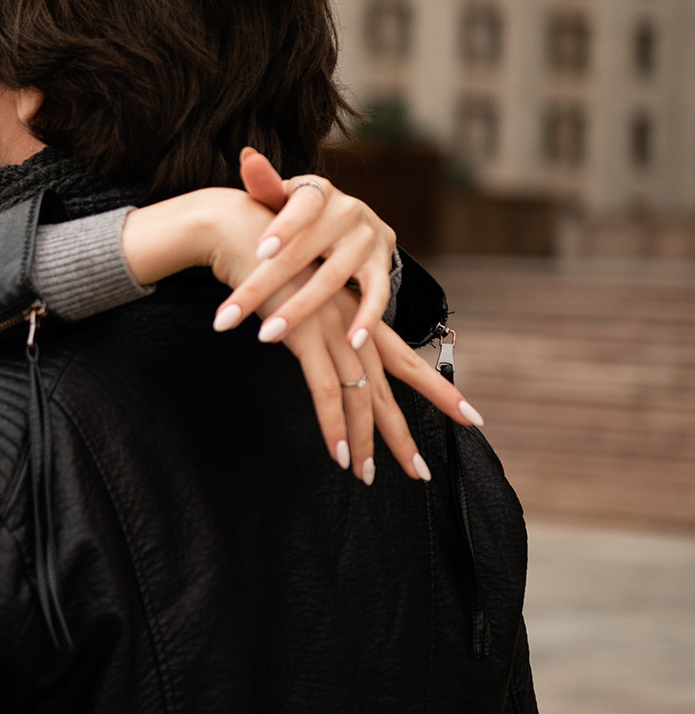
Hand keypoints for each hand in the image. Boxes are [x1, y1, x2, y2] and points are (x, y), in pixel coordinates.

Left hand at [216, 148, 395, 351]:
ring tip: (267, 335)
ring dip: (300, 310)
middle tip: (228, 316)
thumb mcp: (285, 196)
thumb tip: (247, 156)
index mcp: (318, 192)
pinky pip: (377, 295)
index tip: (259, 252)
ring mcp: (368, 240)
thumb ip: (266, 185)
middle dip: (262, 287)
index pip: (301, 208)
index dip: (283, 228)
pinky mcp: (383, 266)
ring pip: (332, 279)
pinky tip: (349, 343)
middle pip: (302, 254)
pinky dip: (367, 319)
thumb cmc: (303, 213)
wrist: (350, 223)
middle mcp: (347, 212)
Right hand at [272, 280, 481, 481]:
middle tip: (422, 472)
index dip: (438, 390)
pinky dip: (333, 426)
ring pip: (360, 398)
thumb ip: (322, 324)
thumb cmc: (269, 265)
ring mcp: (333, 331)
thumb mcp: (305, 296)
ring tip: (365, 476)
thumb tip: (325, 351)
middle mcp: (355, 326)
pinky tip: (339, 454)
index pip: (406, 361)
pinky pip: (326, 391)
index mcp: (359, 318)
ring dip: (364, 441)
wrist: (244, 237)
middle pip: (389, 389)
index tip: (470, 417)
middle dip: (404, 434)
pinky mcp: (305, 337)